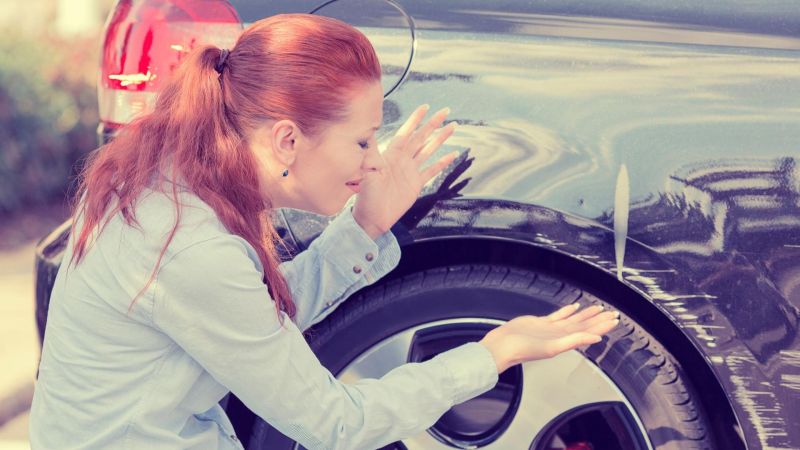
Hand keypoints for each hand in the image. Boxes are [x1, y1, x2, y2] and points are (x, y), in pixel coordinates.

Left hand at [352, 104, 457, 239]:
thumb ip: (371, 153)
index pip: (406, 133)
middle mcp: (402, 159)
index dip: (415, 120)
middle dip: (433, 124)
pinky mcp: (416, 184)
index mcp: (390, 154)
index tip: (425, 107)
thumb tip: (370, 133)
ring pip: (428, 150)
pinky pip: (432, 170)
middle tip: (445, 111)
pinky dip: (442, 162)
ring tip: (452, 127)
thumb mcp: (366, 172)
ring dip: (440, 139)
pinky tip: (452, 154)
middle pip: (421, 137)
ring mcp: (410, 171)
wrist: (372, 218)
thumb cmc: (366, 196)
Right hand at [479, 304, 619, 372]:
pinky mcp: (541, 323)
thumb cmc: (523, 350)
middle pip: (584, 325)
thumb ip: (575, 341)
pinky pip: (558, 315)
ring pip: (573, 320)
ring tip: (598, 309)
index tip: (614, 320)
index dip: (602, 326)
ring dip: (586, 315)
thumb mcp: (552, 347)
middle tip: (612, 313)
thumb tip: (596, 339)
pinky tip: (573, 307)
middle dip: (598, 319)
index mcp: (565, 341)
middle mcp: (560, 335)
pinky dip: (567, 311)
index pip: (589, 332)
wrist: (504, 345)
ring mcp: (551, 329)